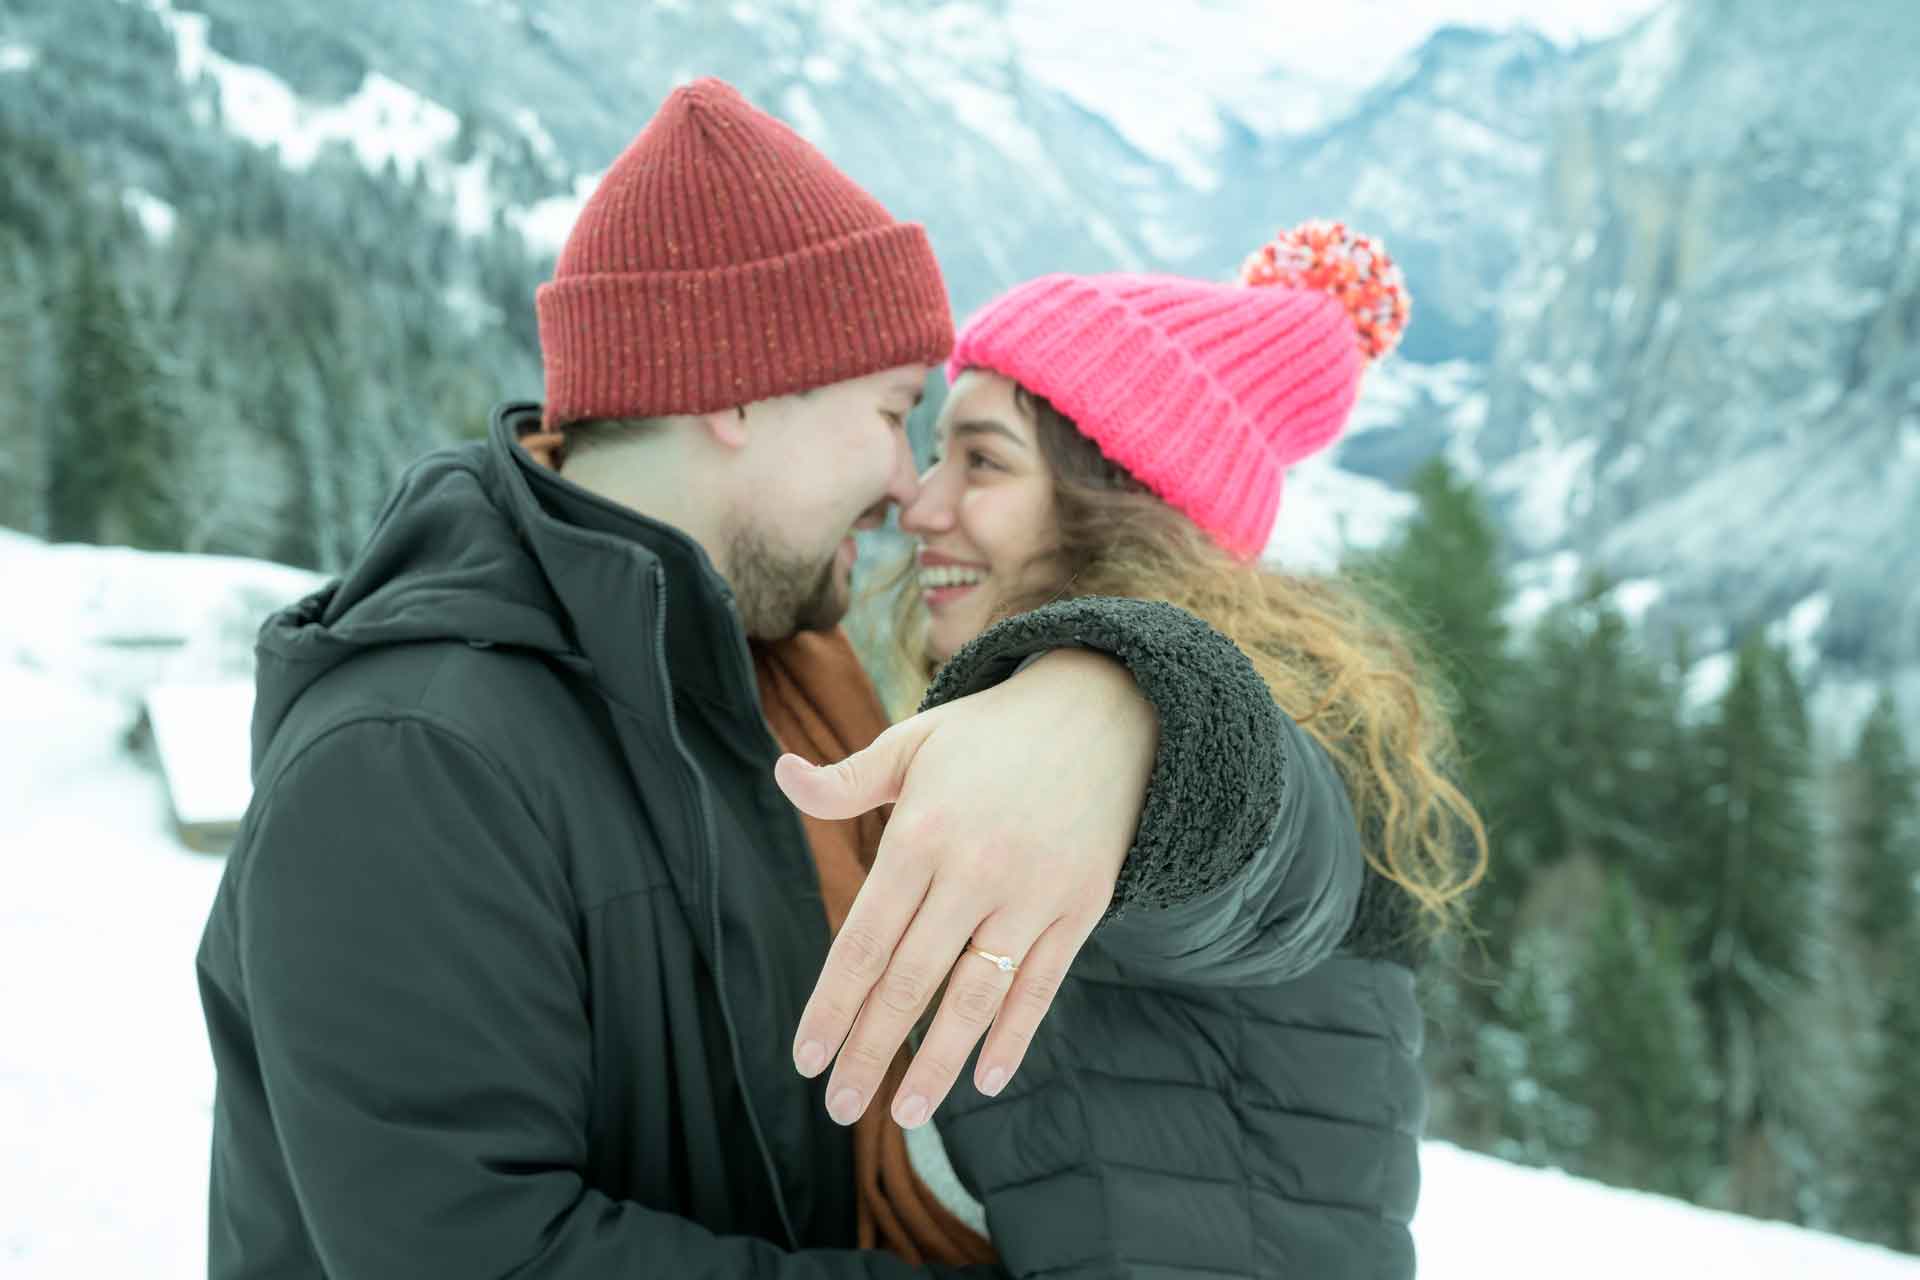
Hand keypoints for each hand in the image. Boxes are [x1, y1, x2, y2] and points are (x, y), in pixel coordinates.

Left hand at [774, 649, 1156, 1130]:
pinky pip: (1040, 987)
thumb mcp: (915, 741)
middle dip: (871, 1051)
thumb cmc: (991, 733)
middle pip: (910, 982)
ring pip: (974, 998)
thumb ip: (848, 779)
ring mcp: (1032, 894)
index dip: (832, 1007)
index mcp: (921, 833)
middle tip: (839, 1106)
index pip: (863, 942)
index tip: (806, 1059)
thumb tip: (782, 777)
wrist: (1106, 710)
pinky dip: (1013, 1037)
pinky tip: (985, 1081)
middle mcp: (974, 870)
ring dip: (938, 1064)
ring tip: (905, 1114)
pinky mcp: (1080, 907)